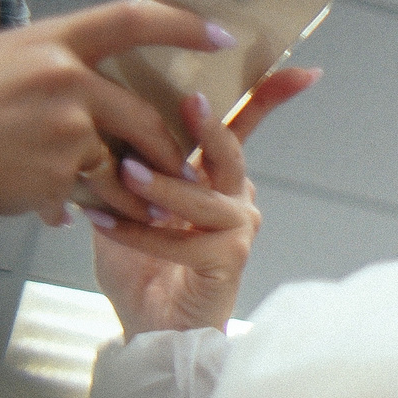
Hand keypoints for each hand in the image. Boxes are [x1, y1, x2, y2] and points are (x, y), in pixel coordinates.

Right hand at [0, 0, 238, 222]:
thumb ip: (26, 59)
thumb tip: (51, 60)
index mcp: (46, 42)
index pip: (130, 20)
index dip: (181, 25)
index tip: (221, 35)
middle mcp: (63, 78)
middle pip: (144, 114)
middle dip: (166, 150)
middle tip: (179, 169)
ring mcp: (65, 125)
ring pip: (127, 162)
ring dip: (139, 189)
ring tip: (143, 205)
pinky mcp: (61, 170)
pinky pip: (99, 193)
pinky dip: (98, 208)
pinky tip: (76, 213)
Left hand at [91, 69, 316, 335]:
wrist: (149, 329)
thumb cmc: (139, 266)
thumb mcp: (121, 201)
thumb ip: (122, 162)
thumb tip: (97, 115)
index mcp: (215, 176)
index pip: (243, 127)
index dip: (270, 95)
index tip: (300, 69)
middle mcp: (235, 198)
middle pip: (231, 151)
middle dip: (212, 126)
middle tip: (190, 101)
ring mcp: (237, 229)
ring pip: (206, 196)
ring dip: (162, 184)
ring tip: (124, 175)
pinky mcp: (228, 262)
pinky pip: (186, 239)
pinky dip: (141, 232)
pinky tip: (104, 224)